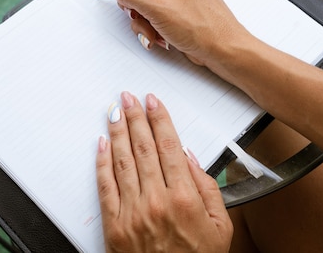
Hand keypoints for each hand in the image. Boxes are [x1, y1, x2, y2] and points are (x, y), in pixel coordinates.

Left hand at [96, 91, 232, 252]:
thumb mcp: (221, 226)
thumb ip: (207, 188)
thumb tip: (189, 158)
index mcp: (184, 198)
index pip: (169, 146)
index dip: (160, 119)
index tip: (154, 101)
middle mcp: (156, 200)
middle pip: (143, 147)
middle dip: (136, 117)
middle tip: (129, 96)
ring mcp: (132, 212)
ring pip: (123, 160)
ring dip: (118, 132)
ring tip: (115, 111)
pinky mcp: (114, 225)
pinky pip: (105, 185)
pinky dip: (102, 161)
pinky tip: (101, 143)